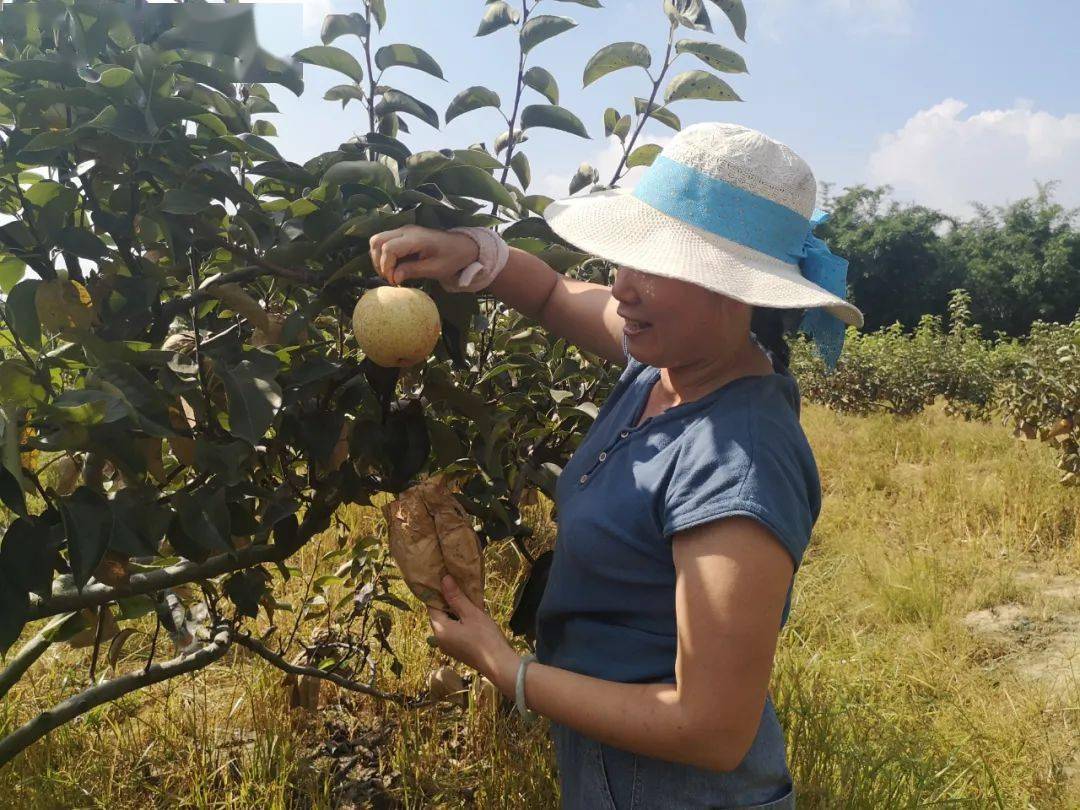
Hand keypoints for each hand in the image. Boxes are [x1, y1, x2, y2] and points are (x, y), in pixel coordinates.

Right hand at [369, 225, 478, 286]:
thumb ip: (413, 271)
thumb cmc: (451, 258)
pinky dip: (383, 255)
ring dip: (378, 258)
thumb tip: (394, 277)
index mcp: (415, 238)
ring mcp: (403, 231)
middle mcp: (406, 231)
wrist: (462, 246)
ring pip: (377, 240)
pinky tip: (393, 267)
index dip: (386, 267)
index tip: (394, 281)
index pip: (389, 248)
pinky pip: (384, 242)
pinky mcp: (403, 235)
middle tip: (389, 277)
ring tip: (390, 273)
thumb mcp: (434, 269)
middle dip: (378, 261)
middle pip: (377, 241)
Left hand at [428, 575, 519, 696]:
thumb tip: (444, 579)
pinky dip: (459, 621)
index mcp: (440, 630)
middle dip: (447, 601)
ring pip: (447, 623)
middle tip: (457, 585)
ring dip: (454, 611)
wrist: (499, 664)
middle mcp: (439, 639)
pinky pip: (453, 631)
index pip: (432, 606)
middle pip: (439, 615)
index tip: (444, 578)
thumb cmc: (485, 637)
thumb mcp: (471, 614)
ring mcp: (448, 647)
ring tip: (465, 597)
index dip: (437, 592)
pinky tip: (470, 614)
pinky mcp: (457, 651)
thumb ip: (456, 597)